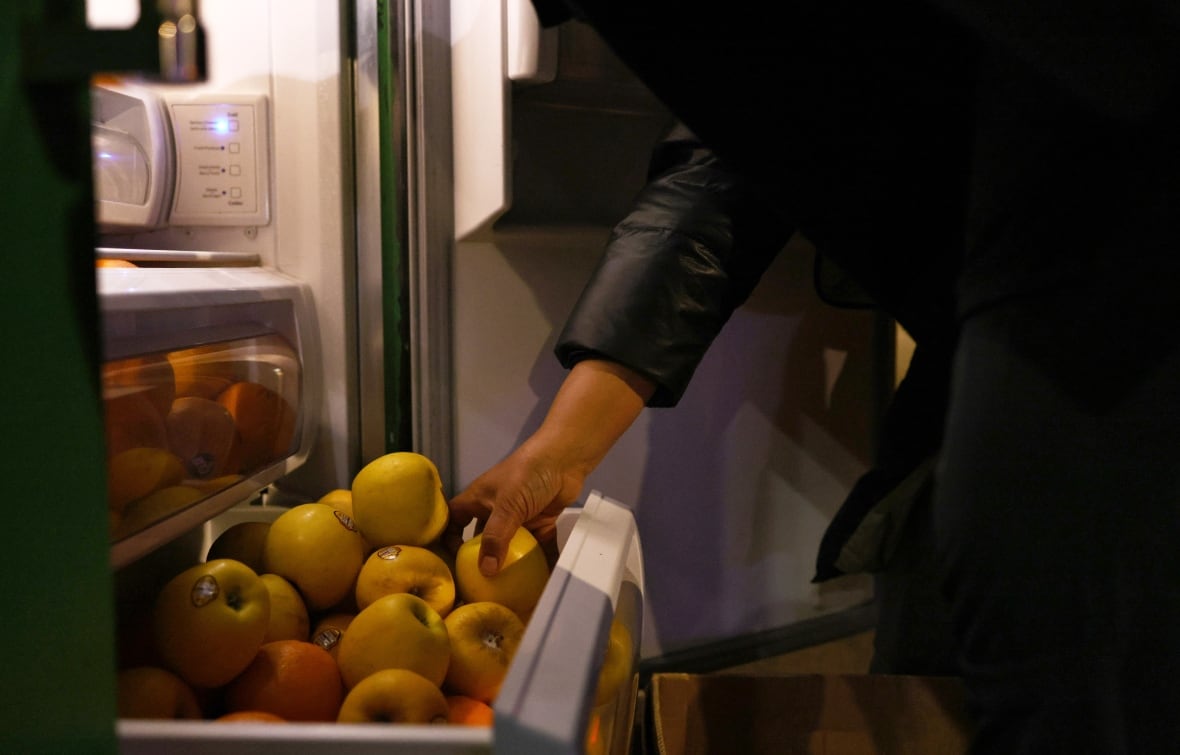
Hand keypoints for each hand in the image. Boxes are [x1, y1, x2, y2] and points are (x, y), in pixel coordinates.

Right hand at [444, 359, 654, 576]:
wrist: (566, 458)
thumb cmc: (528, 474)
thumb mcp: (507, 506)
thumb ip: (495, 538)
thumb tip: (485, 571)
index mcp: (478, 499)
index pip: (454, 520)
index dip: (449, 538)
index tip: (452, 562)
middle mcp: (495, 510)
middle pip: (482, 538)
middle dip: (480, 560)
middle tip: (479, 586)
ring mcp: (518, 517)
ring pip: (510, 546)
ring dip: (510, 564)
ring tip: (508, 591)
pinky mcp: (540, 522)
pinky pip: (537, 547)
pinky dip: (539, 561)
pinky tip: (540, 581)